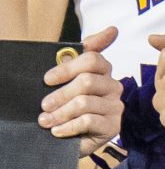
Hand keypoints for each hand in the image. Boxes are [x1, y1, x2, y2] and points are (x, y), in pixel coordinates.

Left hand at [39, 26, 121, 142]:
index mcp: (103, 72)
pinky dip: (68, 126)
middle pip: (87, 81)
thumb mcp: (68, 79)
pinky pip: (88, 121)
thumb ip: (81, 55)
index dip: (67, 67)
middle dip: (60, 94)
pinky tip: (57, 131)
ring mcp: (115, 107)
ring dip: (60, 113)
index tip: (47, 79)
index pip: (93, 59)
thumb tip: (113, 29)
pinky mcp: (114, 126)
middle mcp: (113, 87)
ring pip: (85, 102)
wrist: (70, 139)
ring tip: (45, 121)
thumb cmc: (67, 105)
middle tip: (44, 105)